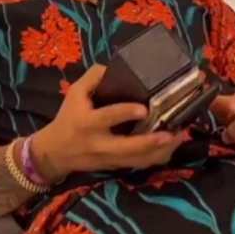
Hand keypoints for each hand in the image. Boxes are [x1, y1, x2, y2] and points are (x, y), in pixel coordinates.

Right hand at [32, 65, 182, 181]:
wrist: (55, 153)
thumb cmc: (68, 118)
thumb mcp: (74, 93)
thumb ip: (93, 78)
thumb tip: (115, 67)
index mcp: (87, 123)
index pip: (107, 118)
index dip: (125, 113)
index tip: (143, 109)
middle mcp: (99, 143)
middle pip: (128, 148)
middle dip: (151, 142)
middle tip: (172, 133)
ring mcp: (110, 158)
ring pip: (139, 160)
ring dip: (161, 151)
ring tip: (180, 136)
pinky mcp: (117, 166)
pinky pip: (141, 165)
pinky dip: (158, 157)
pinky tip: (172, 145)